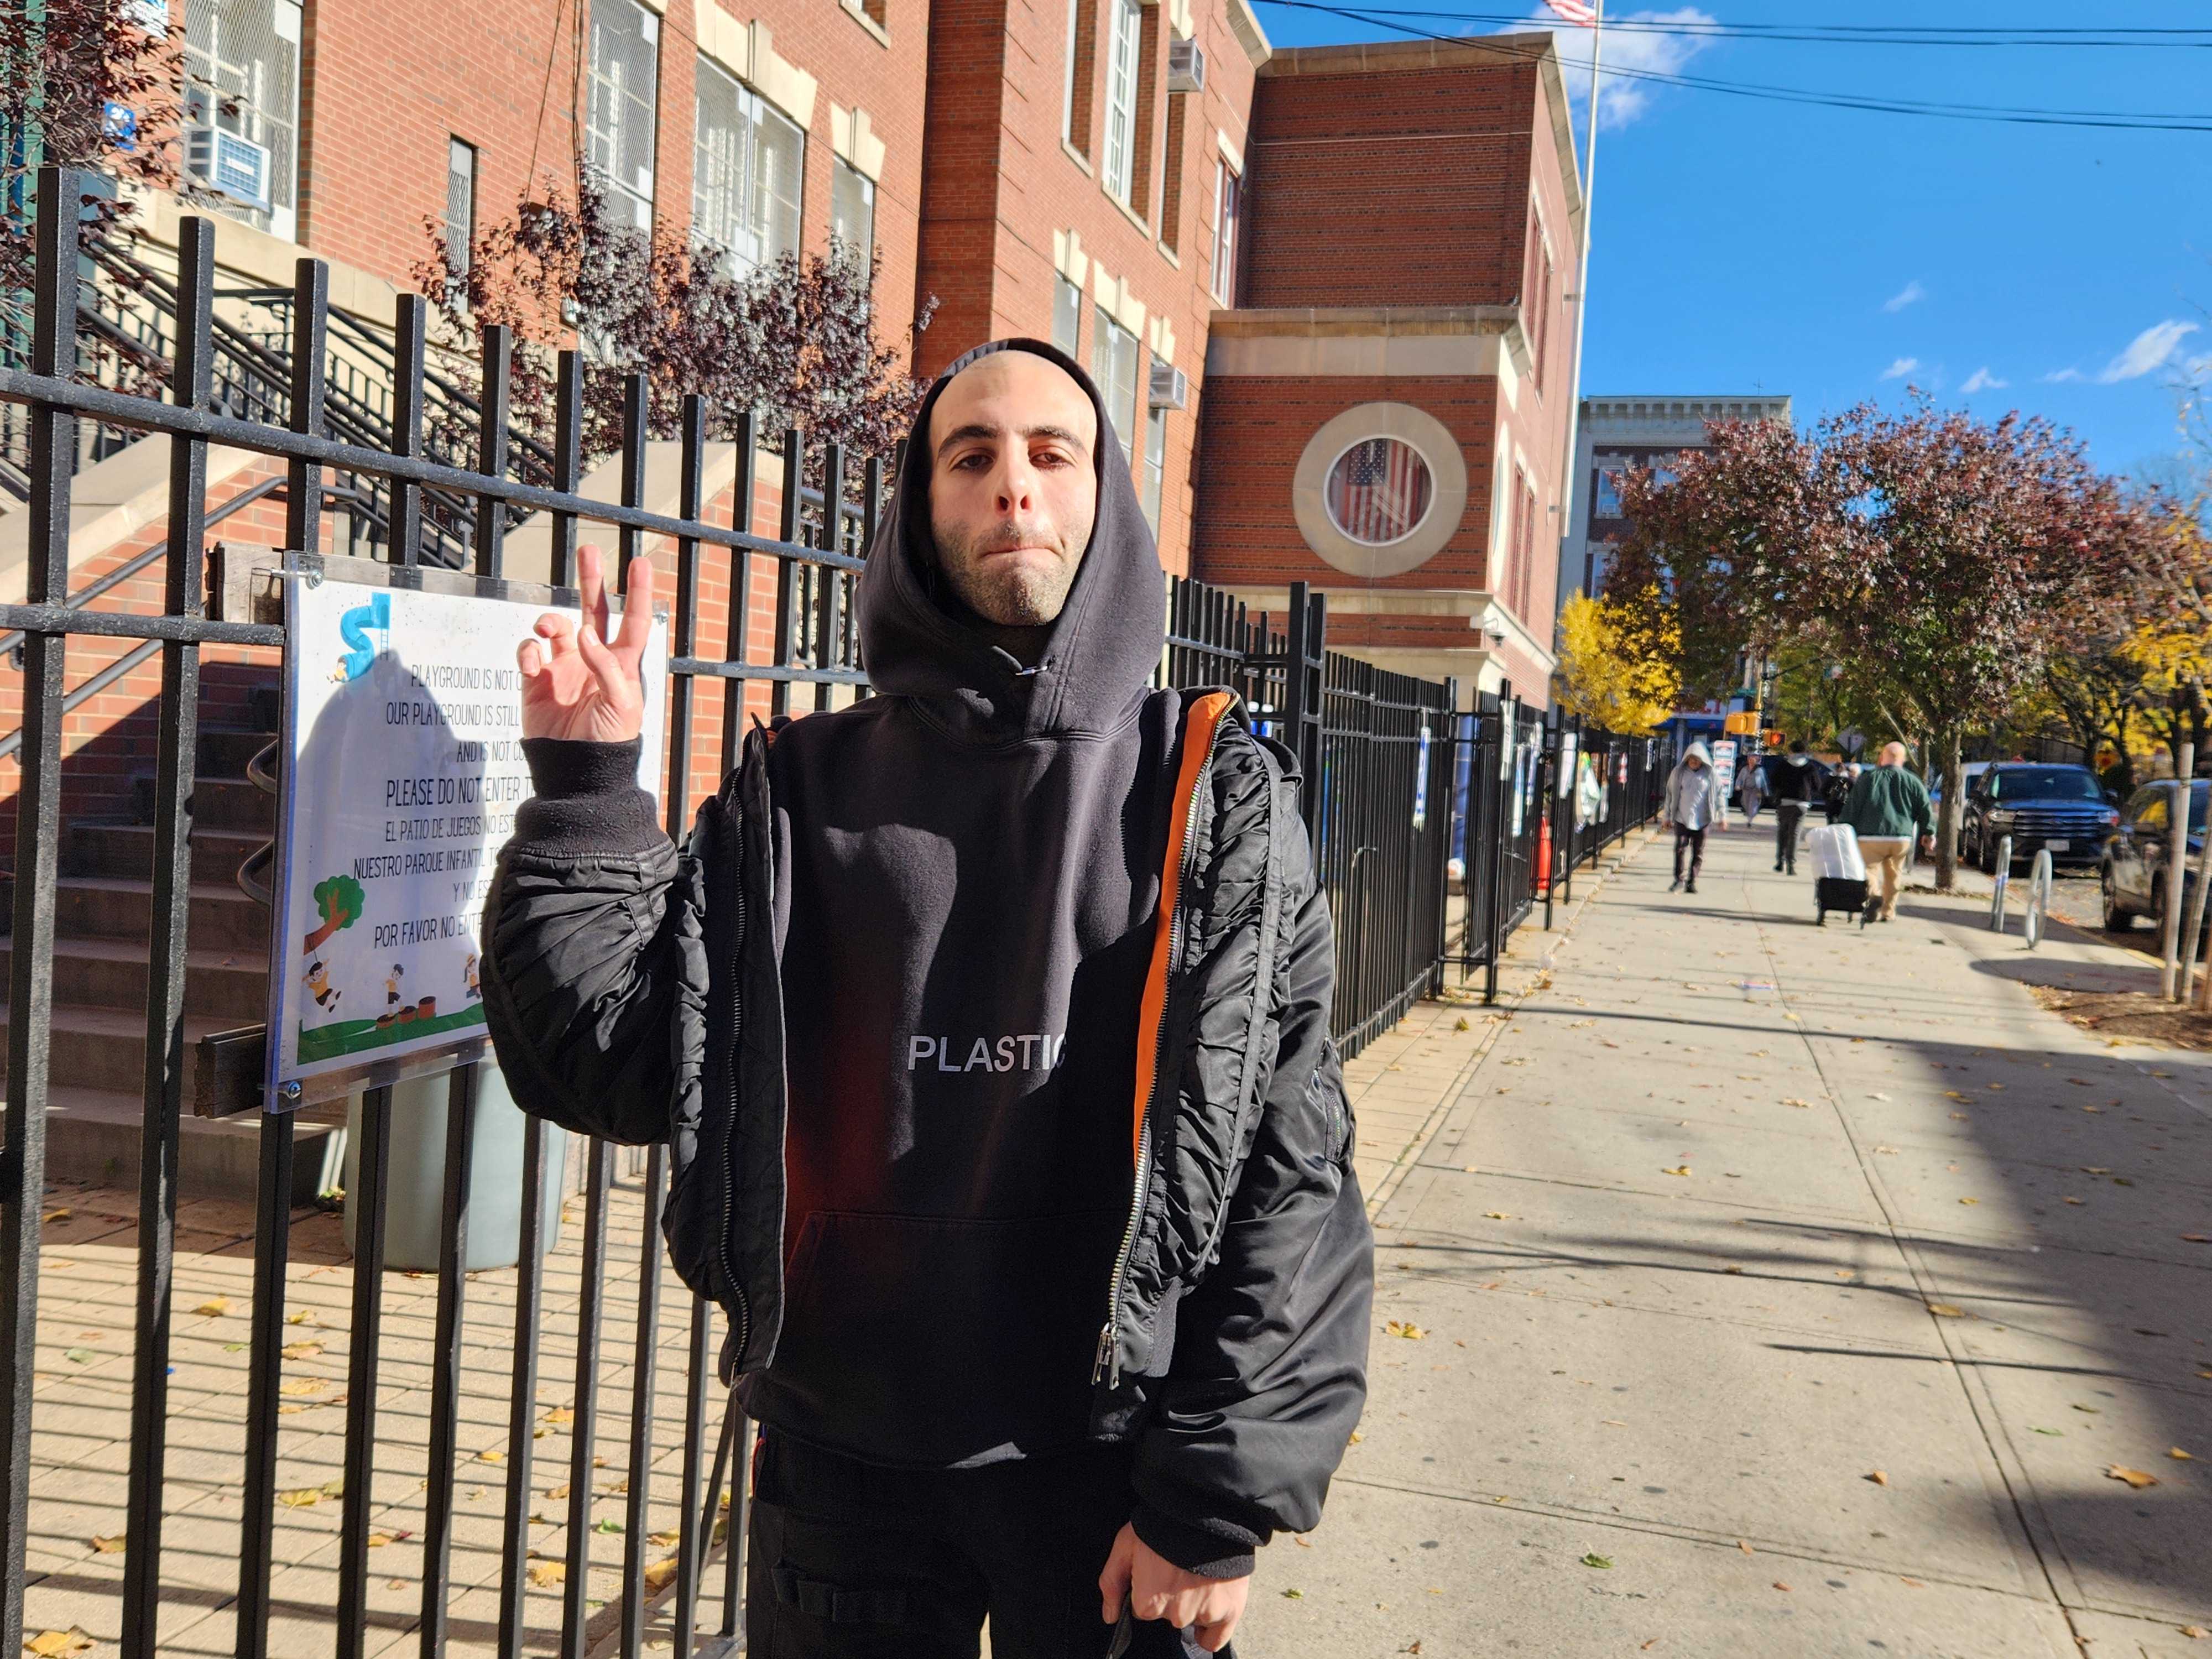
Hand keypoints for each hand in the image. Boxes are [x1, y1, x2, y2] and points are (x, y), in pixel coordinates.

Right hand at [518, 543, 653, 742]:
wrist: (575, 771)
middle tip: (589, 550)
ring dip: (549, 620)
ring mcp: (563, 667)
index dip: (637, 593)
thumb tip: (584, 634)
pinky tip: (533, 663)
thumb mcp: (621, 705)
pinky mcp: (537, 680)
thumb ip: (606, 668)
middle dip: (591, 581)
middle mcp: (592, 659)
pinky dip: (528, 650)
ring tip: (547, 629)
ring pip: (555, 627)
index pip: (633, 622)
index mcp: (621, 664)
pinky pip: (529, 652)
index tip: (640, 563)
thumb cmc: (608, 741)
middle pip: (592, 610)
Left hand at [1099, 1524, 1247, 1653]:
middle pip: (1169, 1614)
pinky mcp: (1229, 1610)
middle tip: (1178, 1566)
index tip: (1158, 1568)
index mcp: (1148, 1602)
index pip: (1144, 1608)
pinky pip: (1215, 1639)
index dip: (1150, 1588)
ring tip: (1198, 1572)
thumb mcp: (1124, 1545)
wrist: (1204, 1509)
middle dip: (1171, 1595)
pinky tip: (1208, 1611)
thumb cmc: (1161, 1524)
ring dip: (1192, 1602)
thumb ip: (1112, 1584)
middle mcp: (1176, 1615)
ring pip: (1191, 1618)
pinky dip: (1210, 1631)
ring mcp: (1204, 1614)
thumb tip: (1110, 1616)